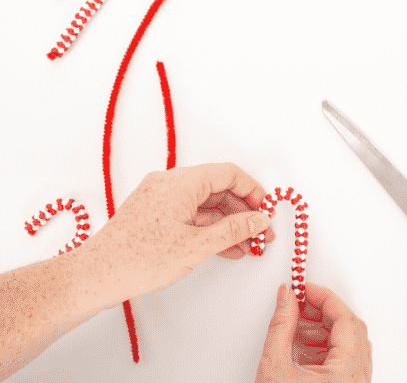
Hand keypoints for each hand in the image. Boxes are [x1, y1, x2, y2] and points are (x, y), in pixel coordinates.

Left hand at [91, 163, 274, 300]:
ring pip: (204, 204)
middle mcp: (170, 183)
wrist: (97, 276)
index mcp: (181, 181)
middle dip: (243, 212)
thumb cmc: (140, 258)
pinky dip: (208, 229)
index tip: (266, 211)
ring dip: (227, 223)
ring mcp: (161, 199)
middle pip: (218, 189)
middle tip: (260, 233)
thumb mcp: (197, 245)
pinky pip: (190, 215)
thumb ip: (234, 229)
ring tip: (247, 245)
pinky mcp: (154, 214)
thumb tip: (259, 220)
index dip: (253, 191)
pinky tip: (224, 247)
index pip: (228, 174)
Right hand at [256, 282, 372, 382]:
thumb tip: (286, 297)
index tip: (305, 287)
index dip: (324, 297)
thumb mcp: (276, 365)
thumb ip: (281, 324)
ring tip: (294, 321)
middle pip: (348, 328)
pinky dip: (321, 344)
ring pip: (345, 342)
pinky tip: (300, 341)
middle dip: (321, 311)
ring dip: (320, 327)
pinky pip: (340, 357)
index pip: (345, 319)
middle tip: (298, 300)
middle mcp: (357, 378)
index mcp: (347, 373)